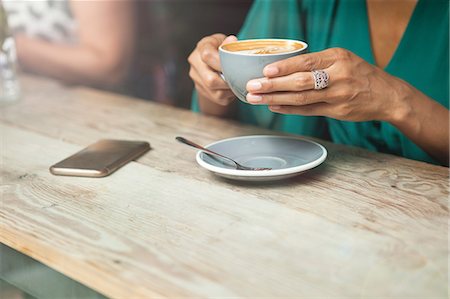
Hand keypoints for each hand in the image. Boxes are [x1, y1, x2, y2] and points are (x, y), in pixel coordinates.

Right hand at [188, 34, 236, 105]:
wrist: (212, 61)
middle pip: (210, 80)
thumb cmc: (221, 48)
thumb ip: (228, 44)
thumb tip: (232, 41)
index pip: (207, 56)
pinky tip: (232, 87)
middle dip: (228, 81)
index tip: (234, 65)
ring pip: (216, 92)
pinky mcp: (202, 90)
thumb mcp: (225, 41)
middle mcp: (195, 63)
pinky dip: (229, 94)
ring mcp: (196, 79)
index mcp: (202, 47)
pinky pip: (218, 98)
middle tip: (239, 78)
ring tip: (237, 82)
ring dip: (230, 89)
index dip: (222, 63)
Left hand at [245, 47, 411, 122]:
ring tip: (257, 98)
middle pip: (300, 81)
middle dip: (273, 84)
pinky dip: (289, 109)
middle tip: (253, 86)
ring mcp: (339, 95)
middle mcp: (338, 75)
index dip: (284, 67)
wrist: (387, 95)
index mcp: (338, 57)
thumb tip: (284, 67)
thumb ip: (318, 63)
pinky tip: (274, 106)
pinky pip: (309, 111)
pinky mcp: (338, 111)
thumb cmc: (360, 74)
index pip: (306, 62)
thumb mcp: (343, 60)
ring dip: (276, 98)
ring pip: (302, 98)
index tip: (264, 70)